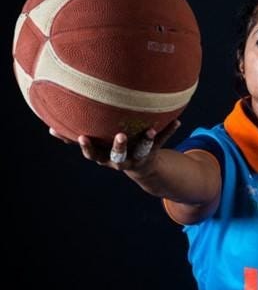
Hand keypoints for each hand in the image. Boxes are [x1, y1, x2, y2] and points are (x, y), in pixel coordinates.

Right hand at [49, 120, 180, 171]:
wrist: (144, 169)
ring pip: (140, 151)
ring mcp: (137, 158)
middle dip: (118, 147)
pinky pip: (161, 143)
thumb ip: (76, 136)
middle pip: (117, 156)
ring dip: (144, 141)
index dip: (87, 147)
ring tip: (150, 131)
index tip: (81, 136)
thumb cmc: (112, 150)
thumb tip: (49, 124)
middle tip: (119, 135)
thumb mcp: (96, 146)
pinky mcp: (152, 153)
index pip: (93, 153)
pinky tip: (177, 121)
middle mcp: (120, 160)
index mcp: (104, 157)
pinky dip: (168, 132)